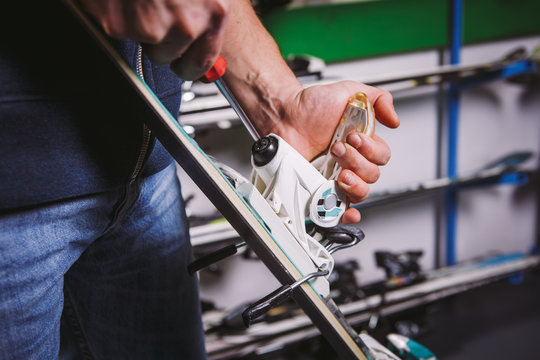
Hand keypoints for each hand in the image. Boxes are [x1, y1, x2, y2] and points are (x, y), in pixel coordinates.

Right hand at [80, 0, 229, 79]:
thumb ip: (209, 8)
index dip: (189, 64)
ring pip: (141, 43)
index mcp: (213, 11)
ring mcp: (150, 26)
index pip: (203, 62)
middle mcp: (185, 24)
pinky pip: (116, 29)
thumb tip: (204, 34)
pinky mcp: (118, 24)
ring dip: (137, 23)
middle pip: (168, 57)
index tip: (184, 63)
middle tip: (153, 10)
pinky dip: (114, 12)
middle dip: (160, 40)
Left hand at [276, 81, 399, 223]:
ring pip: (360, 192)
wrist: (283, 115)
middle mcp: (350, 161)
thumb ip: (378, 99)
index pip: (381, 156)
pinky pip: (338, 208)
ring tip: (337, 170)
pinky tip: (347, 209)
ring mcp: (336, 176)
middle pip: (372, 175)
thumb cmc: (310, 105)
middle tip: (337, 148)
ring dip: (353, 182)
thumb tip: (395, 119)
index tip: (353, 137)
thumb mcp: (349, 91)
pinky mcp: (321, 189)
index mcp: (360, 143)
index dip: (371, 149)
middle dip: (356, 161)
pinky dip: (346, 213)